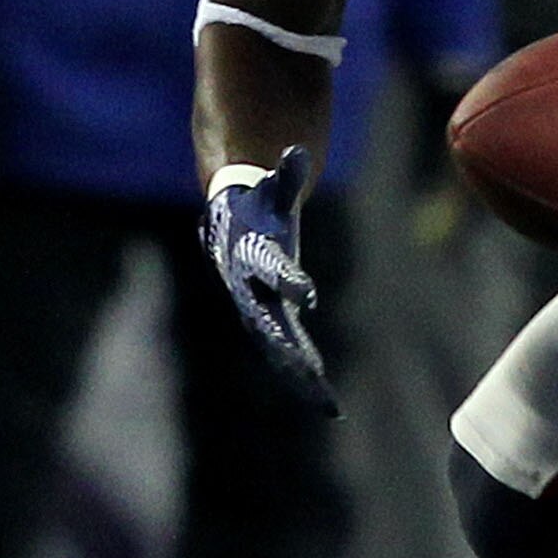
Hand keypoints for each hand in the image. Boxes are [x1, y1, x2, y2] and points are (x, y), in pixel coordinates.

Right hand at [201, 145, 337, 414]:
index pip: (271, 270)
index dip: (288, 278)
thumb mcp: (271, 187)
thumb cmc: (255, 202)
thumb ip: (285, 174)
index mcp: (251, 257)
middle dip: (291, 350)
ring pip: (279, 347)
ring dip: (301, 375)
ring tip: (326, 405)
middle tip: (313, 376)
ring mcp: (259, 308)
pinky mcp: (271, 317)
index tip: (307, 292)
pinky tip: (324, 401)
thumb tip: (296, 151)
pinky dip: (303, 373)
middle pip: (271, 323)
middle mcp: (251, 290)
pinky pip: (287, 349)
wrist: (231, 222)